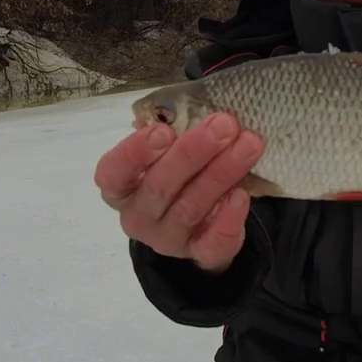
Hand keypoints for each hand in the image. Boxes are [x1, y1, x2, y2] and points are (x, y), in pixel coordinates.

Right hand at [94, 112, 263, 273]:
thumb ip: (175, 134)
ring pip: (190, 207)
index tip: (163, 131)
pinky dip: (228, 219)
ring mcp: (168, 239)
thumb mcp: (169, 151)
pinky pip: (212, 242)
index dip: (134, 153)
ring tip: (248, 145)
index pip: (113, 173)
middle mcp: (138, 216)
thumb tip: (198, 108)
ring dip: (221, 173)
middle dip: (193, 153)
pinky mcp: (199, 254)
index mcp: (121, 187)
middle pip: (159, 187)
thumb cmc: (178, 172)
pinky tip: (242, 195)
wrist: (201, 221)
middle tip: (224, 125)